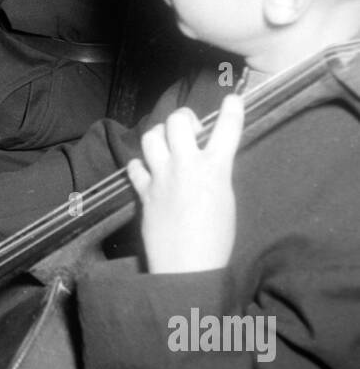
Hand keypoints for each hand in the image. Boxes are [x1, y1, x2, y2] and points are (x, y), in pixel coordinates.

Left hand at [126, 95, 243, 274]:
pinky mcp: (144, 193)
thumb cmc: (215, 241)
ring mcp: (161, 177)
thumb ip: (216, 175)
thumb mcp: (226, 201)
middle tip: (189, 128)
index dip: (232, 110)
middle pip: (177, 121)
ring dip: (159, 136)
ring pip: (151, 137)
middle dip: (183, 118)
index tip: (233, 100)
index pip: (227, 128)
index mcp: (215, 169)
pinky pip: (135, 167)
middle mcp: (186, 166)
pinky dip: (141, 165)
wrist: (187, 268)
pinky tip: (148, 171)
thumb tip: (208, 162)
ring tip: (166, 145)